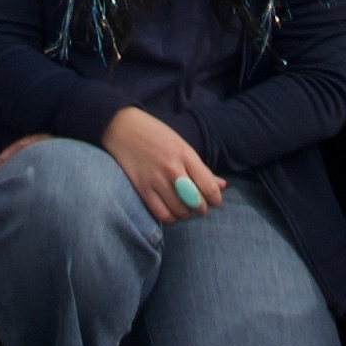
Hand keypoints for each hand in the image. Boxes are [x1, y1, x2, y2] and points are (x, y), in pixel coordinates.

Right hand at [101, 107, 224, 228]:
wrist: (123, 128)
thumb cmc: (156, 135)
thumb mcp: (182, 146)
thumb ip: (202, 168)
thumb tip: (222, 186)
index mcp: (186, 155)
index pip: (209, 187)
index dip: (215, 199)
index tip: (214, 200)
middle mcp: (173, 169)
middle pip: (196, 203)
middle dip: (201, 208)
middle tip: (198, 205)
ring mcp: (156, 180)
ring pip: (179, 211)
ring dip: (185, 214)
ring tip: (184, 208)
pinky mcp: (142, 189)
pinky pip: (161, 214)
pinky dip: (170, 217)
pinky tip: (171, 210)